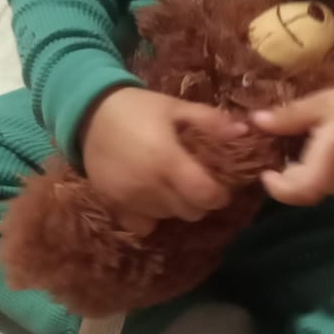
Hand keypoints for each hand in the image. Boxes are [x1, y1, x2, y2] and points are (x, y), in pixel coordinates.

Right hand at [80, 87, 245, 233]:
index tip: (219, 185)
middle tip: (196, 181)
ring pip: (169, 218)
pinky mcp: (113, 206)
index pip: (206, 196)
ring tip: (171, 184)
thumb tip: (244, 131)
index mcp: (167, 161)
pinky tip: (150, 196)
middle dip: (200, 200)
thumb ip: (210, 121)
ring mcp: (129, 199)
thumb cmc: (138, 108)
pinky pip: (142, 225)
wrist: (89, 114)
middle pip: (190, 212)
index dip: (219, 195)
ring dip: (176, 206)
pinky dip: (151, 216)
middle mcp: (149, 186)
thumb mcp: (175, 107)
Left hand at [253, 81, 333, 206]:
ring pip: (318, 188)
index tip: (265, 173)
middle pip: (306, 190)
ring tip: (298, 151)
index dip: (278, 188)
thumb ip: (288, 116)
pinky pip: (332, 185)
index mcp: (332, 158)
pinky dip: (319, 174)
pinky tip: (319, 154)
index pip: (300, 190)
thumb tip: (255, 121)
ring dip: (304, 176)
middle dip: (288, 178)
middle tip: (278, 156)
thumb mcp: (321, 103)